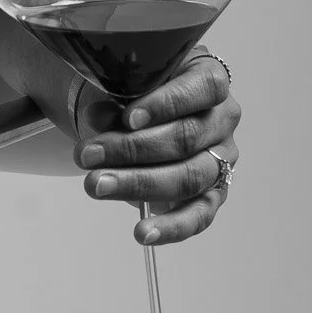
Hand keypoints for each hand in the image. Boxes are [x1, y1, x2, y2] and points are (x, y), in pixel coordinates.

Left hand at [71, 53, 239, 246]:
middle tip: (87, 155)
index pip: (202, 88)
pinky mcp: (213, 194)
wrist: (146, 117)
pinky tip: (143, 233)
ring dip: (138, 184)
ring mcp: (221, 159)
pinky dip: (171, 228)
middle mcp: (223, 120)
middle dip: (132, 148)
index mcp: (210, 79)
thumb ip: (116, 100)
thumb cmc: (142, 94)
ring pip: (188, 177)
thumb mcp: (128, 86)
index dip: (165, 104)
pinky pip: (199, 215)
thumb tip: (99, 117)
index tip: (127, 118)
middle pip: (186, 137)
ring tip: (97, 186)